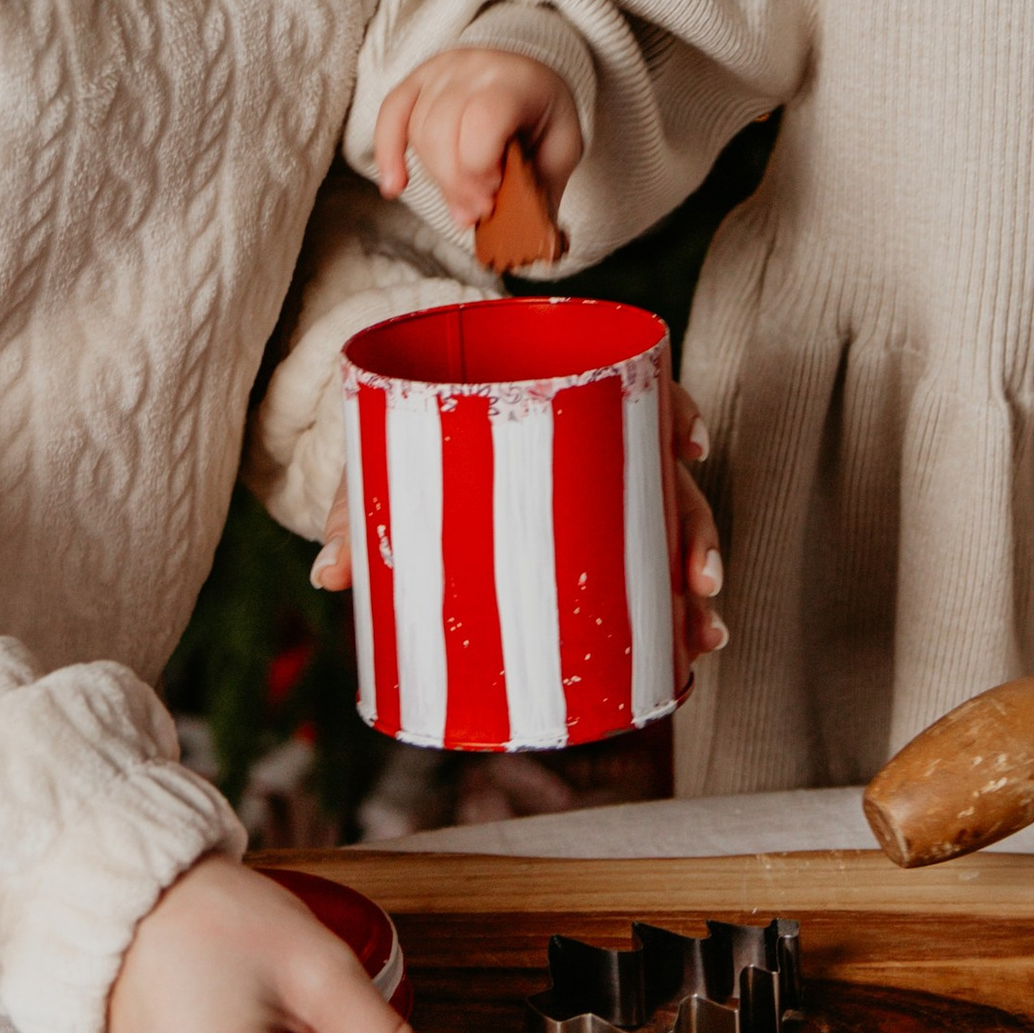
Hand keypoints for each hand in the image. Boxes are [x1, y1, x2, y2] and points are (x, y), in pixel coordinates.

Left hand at [316, 372, 727, 655]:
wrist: (402, 423)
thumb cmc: (405, 422)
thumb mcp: (381, 448)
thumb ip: (355, 504)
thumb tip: (330, 574)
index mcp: (563, 392)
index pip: (639, 386)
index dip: (675, 410)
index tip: (689, 445)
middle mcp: (597, 440)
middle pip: (665, 474)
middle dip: (695, 529)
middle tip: (701, 581)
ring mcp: (599, 489)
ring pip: (665, 528)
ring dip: (691, 580)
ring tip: (703, 633)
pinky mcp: (586, 531)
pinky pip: (638, 562)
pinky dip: (663, 602)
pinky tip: (686, 646)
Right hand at [374, 46, 583, 227]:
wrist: (530, 69)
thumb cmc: (544, 112)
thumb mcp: (562, 148)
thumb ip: (540, 189)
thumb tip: (515, 236)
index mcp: (515, 81)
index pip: (481, 118)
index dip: (480, 166)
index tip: (494, 191)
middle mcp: (473, 68)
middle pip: (442, 130)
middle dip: (457, 183)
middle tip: (480, 208)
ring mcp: (441, 71)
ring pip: (418, 131)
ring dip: (437, 177)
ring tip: (461, 200)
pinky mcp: (417, 80)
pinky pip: (390, 114)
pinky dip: (387, 154)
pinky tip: (394, 186)